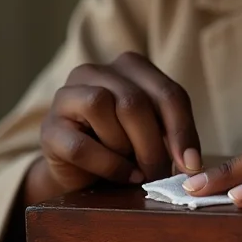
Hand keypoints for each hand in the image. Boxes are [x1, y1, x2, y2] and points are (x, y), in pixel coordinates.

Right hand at [38, 52, 201, 194]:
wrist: (81, 172)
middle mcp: (96, 71)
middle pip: (134, 101)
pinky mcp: (48, 128)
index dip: (183, 130)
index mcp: (130, 65)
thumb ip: (174, 138)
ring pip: (102, 106)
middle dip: (153, 145)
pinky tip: (124, 176)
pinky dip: (108, 165)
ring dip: (126, 148)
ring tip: (137, 170)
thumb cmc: (125, 147)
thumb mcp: (155, 134)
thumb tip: (192, 164)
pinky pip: (81, 145)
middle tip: (162, 174)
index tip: (192, 164)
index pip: (167, 92)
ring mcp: (66, 95)